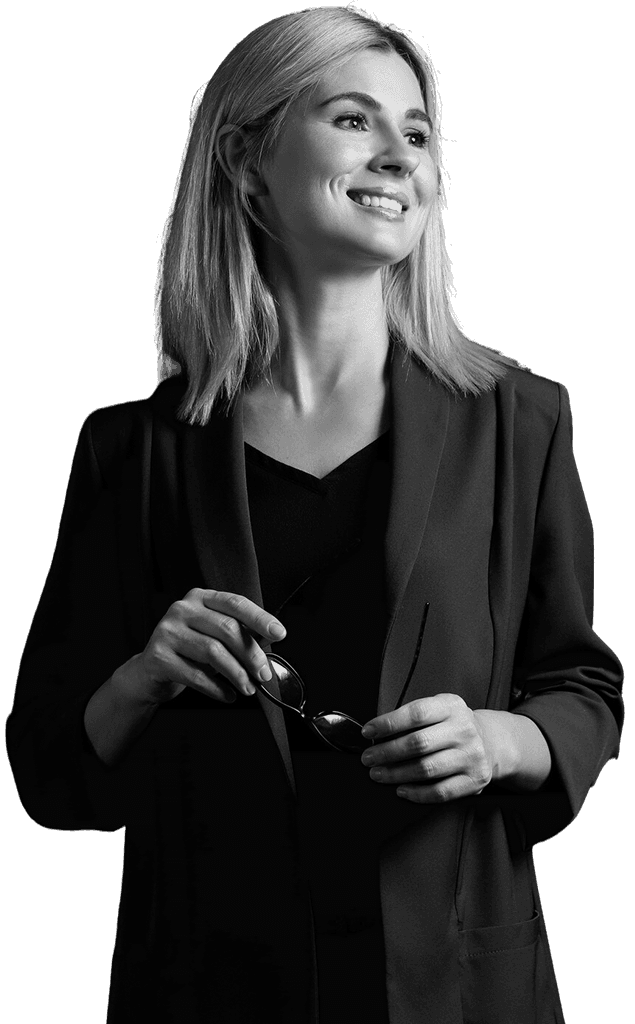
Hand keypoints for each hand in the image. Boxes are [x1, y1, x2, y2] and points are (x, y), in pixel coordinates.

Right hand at [124, 589, 286, 705]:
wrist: (150, 673)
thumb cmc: (189, 653)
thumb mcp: (215, 638)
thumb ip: (240, 636)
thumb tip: (269, 646)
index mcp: (200, 598)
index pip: (235, 603)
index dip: (260, 618)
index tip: (280, 634)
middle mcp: (182, 609)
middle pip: (226, 628)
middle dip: (251, 654)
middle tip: (264, 675)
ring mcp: (167, 631)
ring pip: (213, 652)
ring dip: (236, 674)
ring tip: (248, 689)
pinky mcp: (158, 656)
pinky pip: (196, 675)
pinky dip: (217, 689)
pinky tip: (228, 695)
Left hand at [360, 694, 493, 802]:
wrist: (490, 742)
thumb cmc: (451, 725)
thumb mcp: (437, 710)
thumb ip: (411, 718)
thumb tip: (375, 734)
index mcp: (452, 706)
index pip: (416, 714)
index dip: (388, 723)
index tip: (367, 732)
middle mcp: (465, 730)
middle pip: (419, 743)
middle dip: (387, 752)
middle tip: (367, 759)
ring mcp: (472, 756)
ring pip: (427, 769)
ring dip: (396, 774)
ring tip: (377, 774)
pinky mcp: (475, 781)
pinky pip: (441, 792)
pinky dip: (417, 793)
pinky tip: (400, 790)